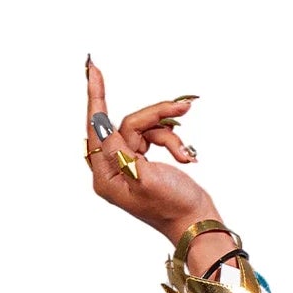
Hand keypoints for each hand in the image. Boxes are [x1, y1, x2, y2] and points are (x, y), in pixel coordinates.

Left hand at [83, 58, 213, 238]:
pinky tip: (185, 158)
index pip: (97, 128)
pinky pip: (153, 138)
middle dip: (154, 118)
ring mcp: (129, 165)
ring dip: (168, 136)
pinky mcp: (144, 163)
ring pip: (144, 130)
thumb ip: (118, 150)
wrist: (199, 223)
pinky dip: (171, 143)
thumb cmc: (175, 208)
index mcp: (106, 176)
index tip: (93, 69)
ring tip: (185, 155)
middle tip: (180, 107)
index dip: (96, 97)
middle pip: (126, 126)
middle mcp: (113, 169)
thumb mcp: (145, 178)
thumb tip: (98, 123)